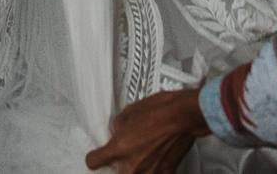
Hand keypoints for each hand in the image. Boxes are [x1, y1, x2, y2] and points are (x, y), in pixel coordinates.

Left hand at [86, 87, 210, 173]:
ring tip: (143, 154)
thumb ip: (118, 127)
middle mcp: (132, 166)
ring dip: (135, 168)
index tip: (99, 155)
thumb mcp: (129, 111)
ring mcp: (149, 173)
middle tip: (126, 153)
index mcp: (119, 148)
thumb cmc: (159, 110)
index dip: (95, 157)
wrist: (183, 116)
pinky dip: (152, 169)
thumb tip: (116, 133)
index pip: (93, 162)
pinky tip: (155, 157)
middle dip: (118, 165)